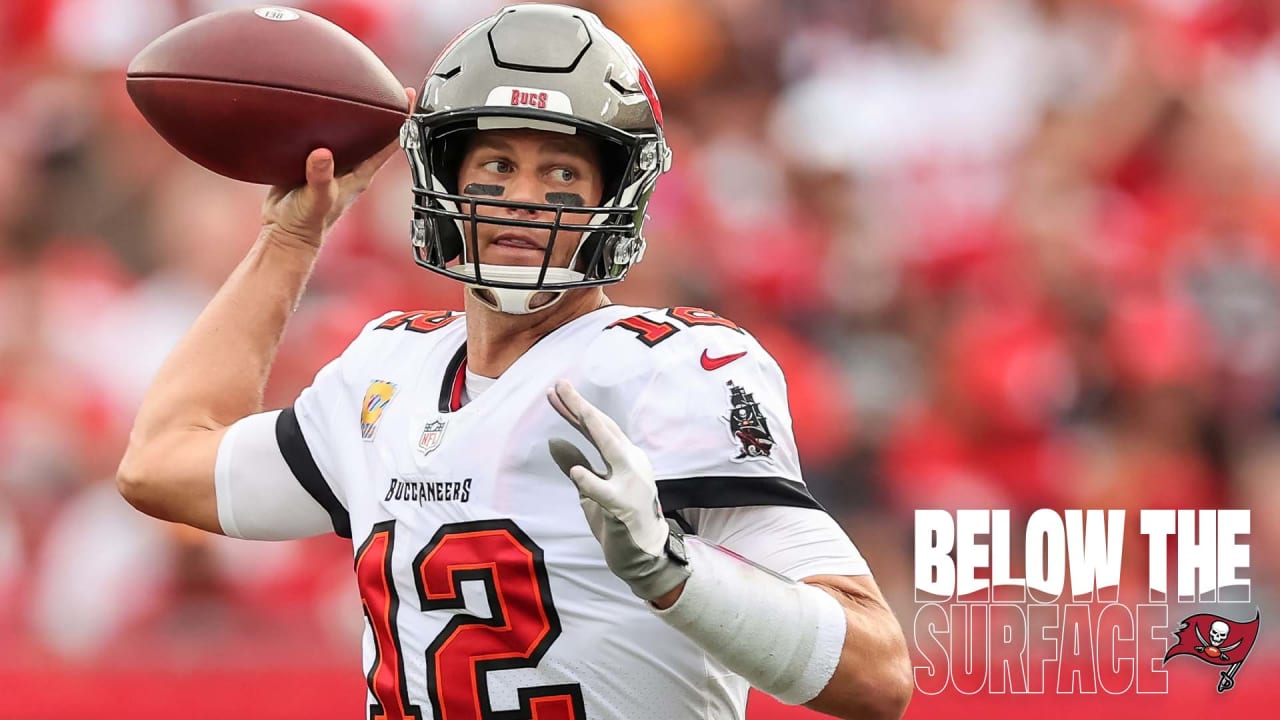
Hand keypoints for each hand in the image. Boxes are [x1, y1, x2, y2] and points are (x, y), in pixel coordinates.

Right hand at [260, 86, 415, 248]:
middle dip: (380, 108)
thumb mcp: (316, 199)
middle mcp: (350, 165)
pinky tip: (313, 106)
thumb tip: (323, 153)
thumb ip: (320, 177)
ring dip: (350, 112)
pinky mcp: (310, 162)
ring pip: (346, 132)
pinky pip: (320, 136)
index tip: (410, 94)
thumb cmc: (306, 224)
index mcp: (360, 173)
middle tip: (385, 81)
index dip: (403, 118)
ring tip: (351, 84)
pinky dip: (320, 121)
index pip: (389, 142)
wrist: (282, 234)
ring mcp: (331, 163)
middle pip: (371, 132)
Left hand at [546, 380, 689, 601]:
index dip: (576, 410)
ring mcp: (631, 484)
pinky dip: (592, 482)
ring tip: (573, 408)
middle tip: (560, 385)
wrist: (646, 555)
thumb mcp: (593, 489)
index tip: (555, 392)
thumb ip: (578, 464)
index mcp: (624, 458)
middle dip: (581, 406)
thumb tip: (554, 442)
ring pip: (611, 450)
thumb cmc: (619, 521)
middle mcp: (631, 464)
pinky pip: (606, 493)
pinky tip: (577, 471)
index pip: (598, 429)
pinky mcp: (625, 508)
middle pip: (604, 429)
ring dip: (592, 427)